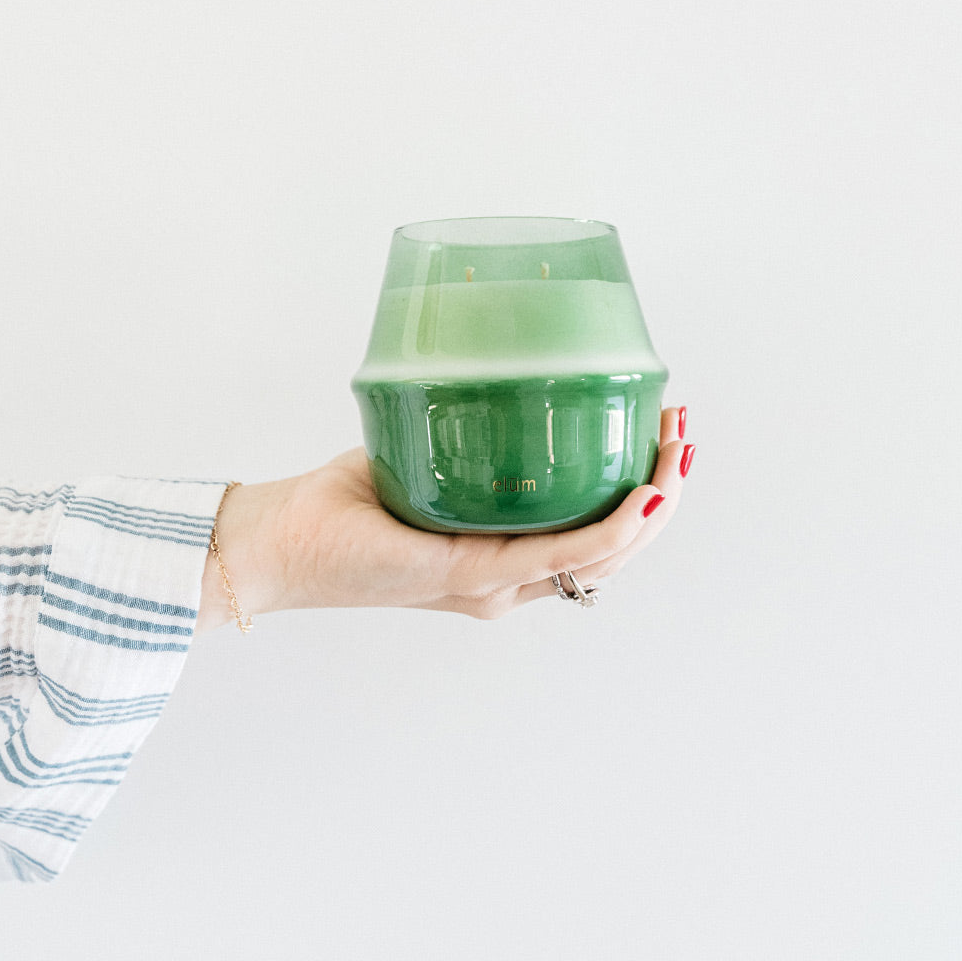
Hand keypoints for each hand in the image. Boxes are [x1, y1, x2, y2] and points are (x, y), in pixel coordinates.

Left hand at [198, 406, 693, 627]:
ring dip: (652, 508)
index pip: (594, 539)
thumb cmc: (342, 506)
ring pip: (601, 557)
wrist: (278, 543)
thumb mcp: (422, 463)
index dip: (642, 498)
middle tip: (683, 434)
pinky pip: (556, 556)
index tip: (664, 437)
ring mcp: (492, 585)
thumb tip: (499, 375)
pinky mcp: (467, 576)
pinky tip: (642, 501)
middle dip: (664, 494)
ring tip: (677, 452)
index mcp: (502, 560)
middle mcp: (507, 582)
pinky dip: (608, 531)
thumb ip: (466, 441)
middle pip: (615, 550)